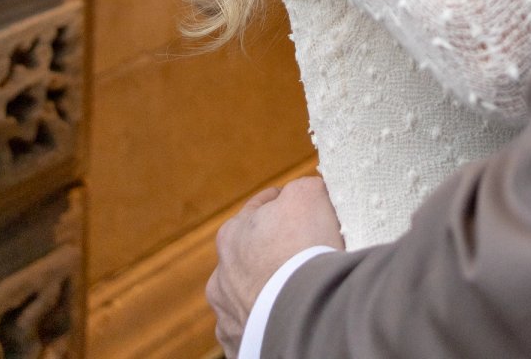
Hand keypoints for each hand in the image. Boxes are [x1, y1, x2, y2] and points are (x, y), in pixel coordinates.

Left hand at [206, 175, 341, 357]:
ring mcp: (228, 316)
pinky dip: (270, 324)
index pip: (259, 210)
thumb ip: (300, 188)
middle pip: (250, 256)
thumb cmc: (303, 247)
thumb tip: (303, 194)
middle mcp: (221, 276)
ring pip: (248, 298)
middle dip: (273, 254)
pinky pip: (256, 330)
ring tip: (297, 294)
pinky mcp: (240, 347)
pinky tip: (290, 319)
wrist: (303, 314)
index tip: (303, 210)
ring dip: (267, 293)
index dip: (284, 205)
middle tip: (304, 255)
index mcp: (232, 235)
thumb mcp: (308, 193)